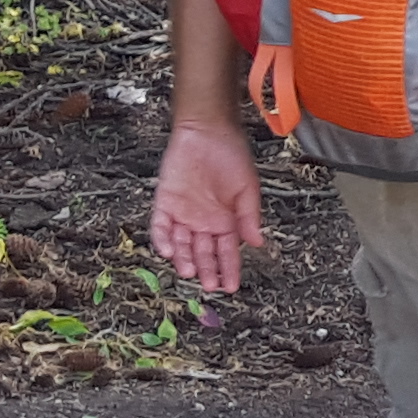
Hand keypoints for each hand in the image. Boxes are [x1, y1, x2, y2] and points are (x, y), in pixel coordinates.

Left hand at [151, 115, 265, 292]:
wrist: (207, 130)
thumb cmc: (231, 155)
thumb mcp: (247, 188)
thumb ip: (249, 216)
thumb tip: (257, 243)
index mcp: (226, 221)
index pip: (227, 252)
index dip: (229, 269)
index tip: (231, 287)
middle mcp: (203, 222)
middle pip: (203, 253)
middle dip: (206, 270)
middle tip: (208, 285)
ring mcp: (182, 213)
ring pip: (181, 244)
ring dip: (183, 259)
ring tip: (187, 271)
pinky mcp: (165, 202)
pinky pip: (160, 225)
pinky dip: (162, 238)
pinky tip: (168, 249)